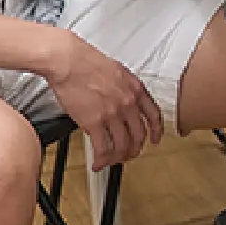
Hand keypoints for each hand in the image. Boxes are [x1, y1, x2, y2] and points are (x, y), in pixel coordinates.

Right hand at [44, 33, 167, 172]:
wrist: (69, 61)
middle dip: (134, 149)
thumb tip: (122, 101)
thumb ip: (124, 88)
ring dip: (118, 158)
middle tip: (128, 154)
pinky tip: (98, 163)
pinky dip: (101, 160)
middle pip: (139, 135)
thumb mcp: (117, 71)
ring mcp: (113, 114)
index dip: (156, 131)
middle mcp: (128, 103)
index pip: (154, 115)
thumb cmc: (86, 62)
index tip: (155, 138)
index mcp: (135, 89)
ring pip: (123, 145)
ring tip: (111, 161)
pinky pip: (102, 148)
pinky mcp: (95, 122)